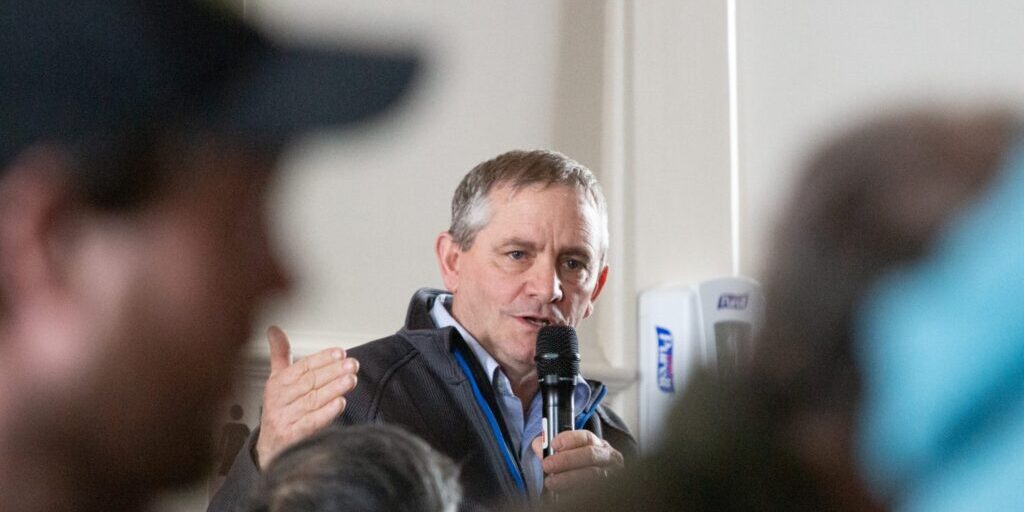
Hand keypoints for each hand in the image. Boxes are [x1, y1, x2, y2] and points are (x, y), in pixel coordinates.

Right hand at [254, 325, 358, 467]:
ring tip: (350, 380)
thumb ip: (280, 355)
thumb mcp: (277, 381)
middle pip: (309, 382)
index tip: (340, 353)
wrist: (270, 450)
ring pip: (312, 401)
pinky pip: (310, 422)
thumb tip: (274, 329)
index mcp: (277, 384)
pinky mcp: (291, 437)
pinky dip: (326, 413)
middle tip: (352, 365)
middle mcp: (279, 400)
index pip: (302, 367)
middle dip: (332, 372)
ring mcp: (284, 419)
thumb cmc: (280, 411)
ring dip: (333, 389)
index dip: (321, 359)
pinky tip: (340, 403)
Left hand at [531, 430, 623, 491]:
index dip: (569, 439)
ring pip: (592, 474)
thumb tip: (538, 445)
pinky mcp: (608, 490)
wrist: (599, 485)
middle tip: (547, 465)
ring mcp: (611, 474)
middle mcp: (608, 458)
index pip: (586, 437)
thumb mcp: (573, 454)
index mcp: (598, 445)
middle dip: (566, 459)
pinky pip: (592, 490)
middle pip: (589, 454)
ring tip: (551, 482)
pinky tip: (564, 493)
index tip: (553, 444)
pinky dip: (576, 491)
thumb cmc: (583, 466)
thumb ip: (554, 449)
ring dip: (568, 478)